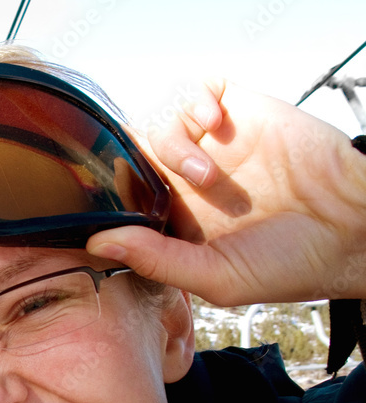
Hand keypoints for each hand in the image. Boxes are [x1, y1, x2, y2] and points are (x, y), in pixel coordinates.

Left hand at [88, 79, 365, 305]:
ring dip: (170, 143)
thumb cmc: (286, 264)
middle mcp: (183, 180)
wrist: (354, 231)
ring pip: (155, 122)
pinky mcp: (237, 114)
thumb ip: (155, 260)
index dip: (108, 202)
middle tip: (148, 187)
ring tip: (206, 176)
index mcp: (172, 219)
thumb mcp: (215, 277)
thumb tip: (98, 245)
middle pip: (128, 154)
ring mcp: (209, 145)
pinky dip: (195, 101)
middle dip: (127, 166)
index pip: (119, 200)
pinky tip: (215, 124)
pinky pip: (194, 91)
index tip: (108, 214)